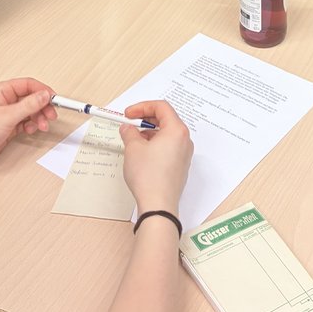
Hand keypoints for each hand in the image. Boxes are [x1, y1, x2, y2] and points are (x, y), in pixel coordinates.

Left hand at [0, 78, 56, 178]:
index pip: (28, 84)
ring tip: (41, 126)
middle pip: (31, 98)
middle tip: (50, 116)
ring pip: (29, 111)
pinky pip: (25, 122)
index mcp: (1, 91)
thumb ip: (29, 105)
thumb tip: (45, 95)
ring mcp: (5, 114)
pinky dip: (30, 126)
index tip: (54, 99)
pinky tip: (29, 131)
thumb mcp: (7, 117)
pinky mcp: (6, 127)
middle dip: (42, 106)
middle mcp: (4, 101)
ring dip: (38, 118)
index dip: (43, 90)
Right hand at [120, 100, 192, 214]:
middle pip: (166, 119)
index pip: (161, 107)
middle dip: (146, 119)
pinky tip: (142, 153)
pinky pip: (169, 147)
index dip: (142, 107)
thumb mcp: (133, 148)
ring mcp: (184, 154)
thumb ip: (129, 132)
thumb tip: (128, 129)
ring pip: (167, 134)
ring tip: (133, 140)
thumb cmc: (149, 176)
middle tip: (130, 123)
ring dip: (150, 133)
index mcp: (177, 130)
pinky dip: (155, 144)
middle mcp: (184, 140)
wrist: (158, 204)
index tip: (129, 114)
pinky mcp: (180, 166)